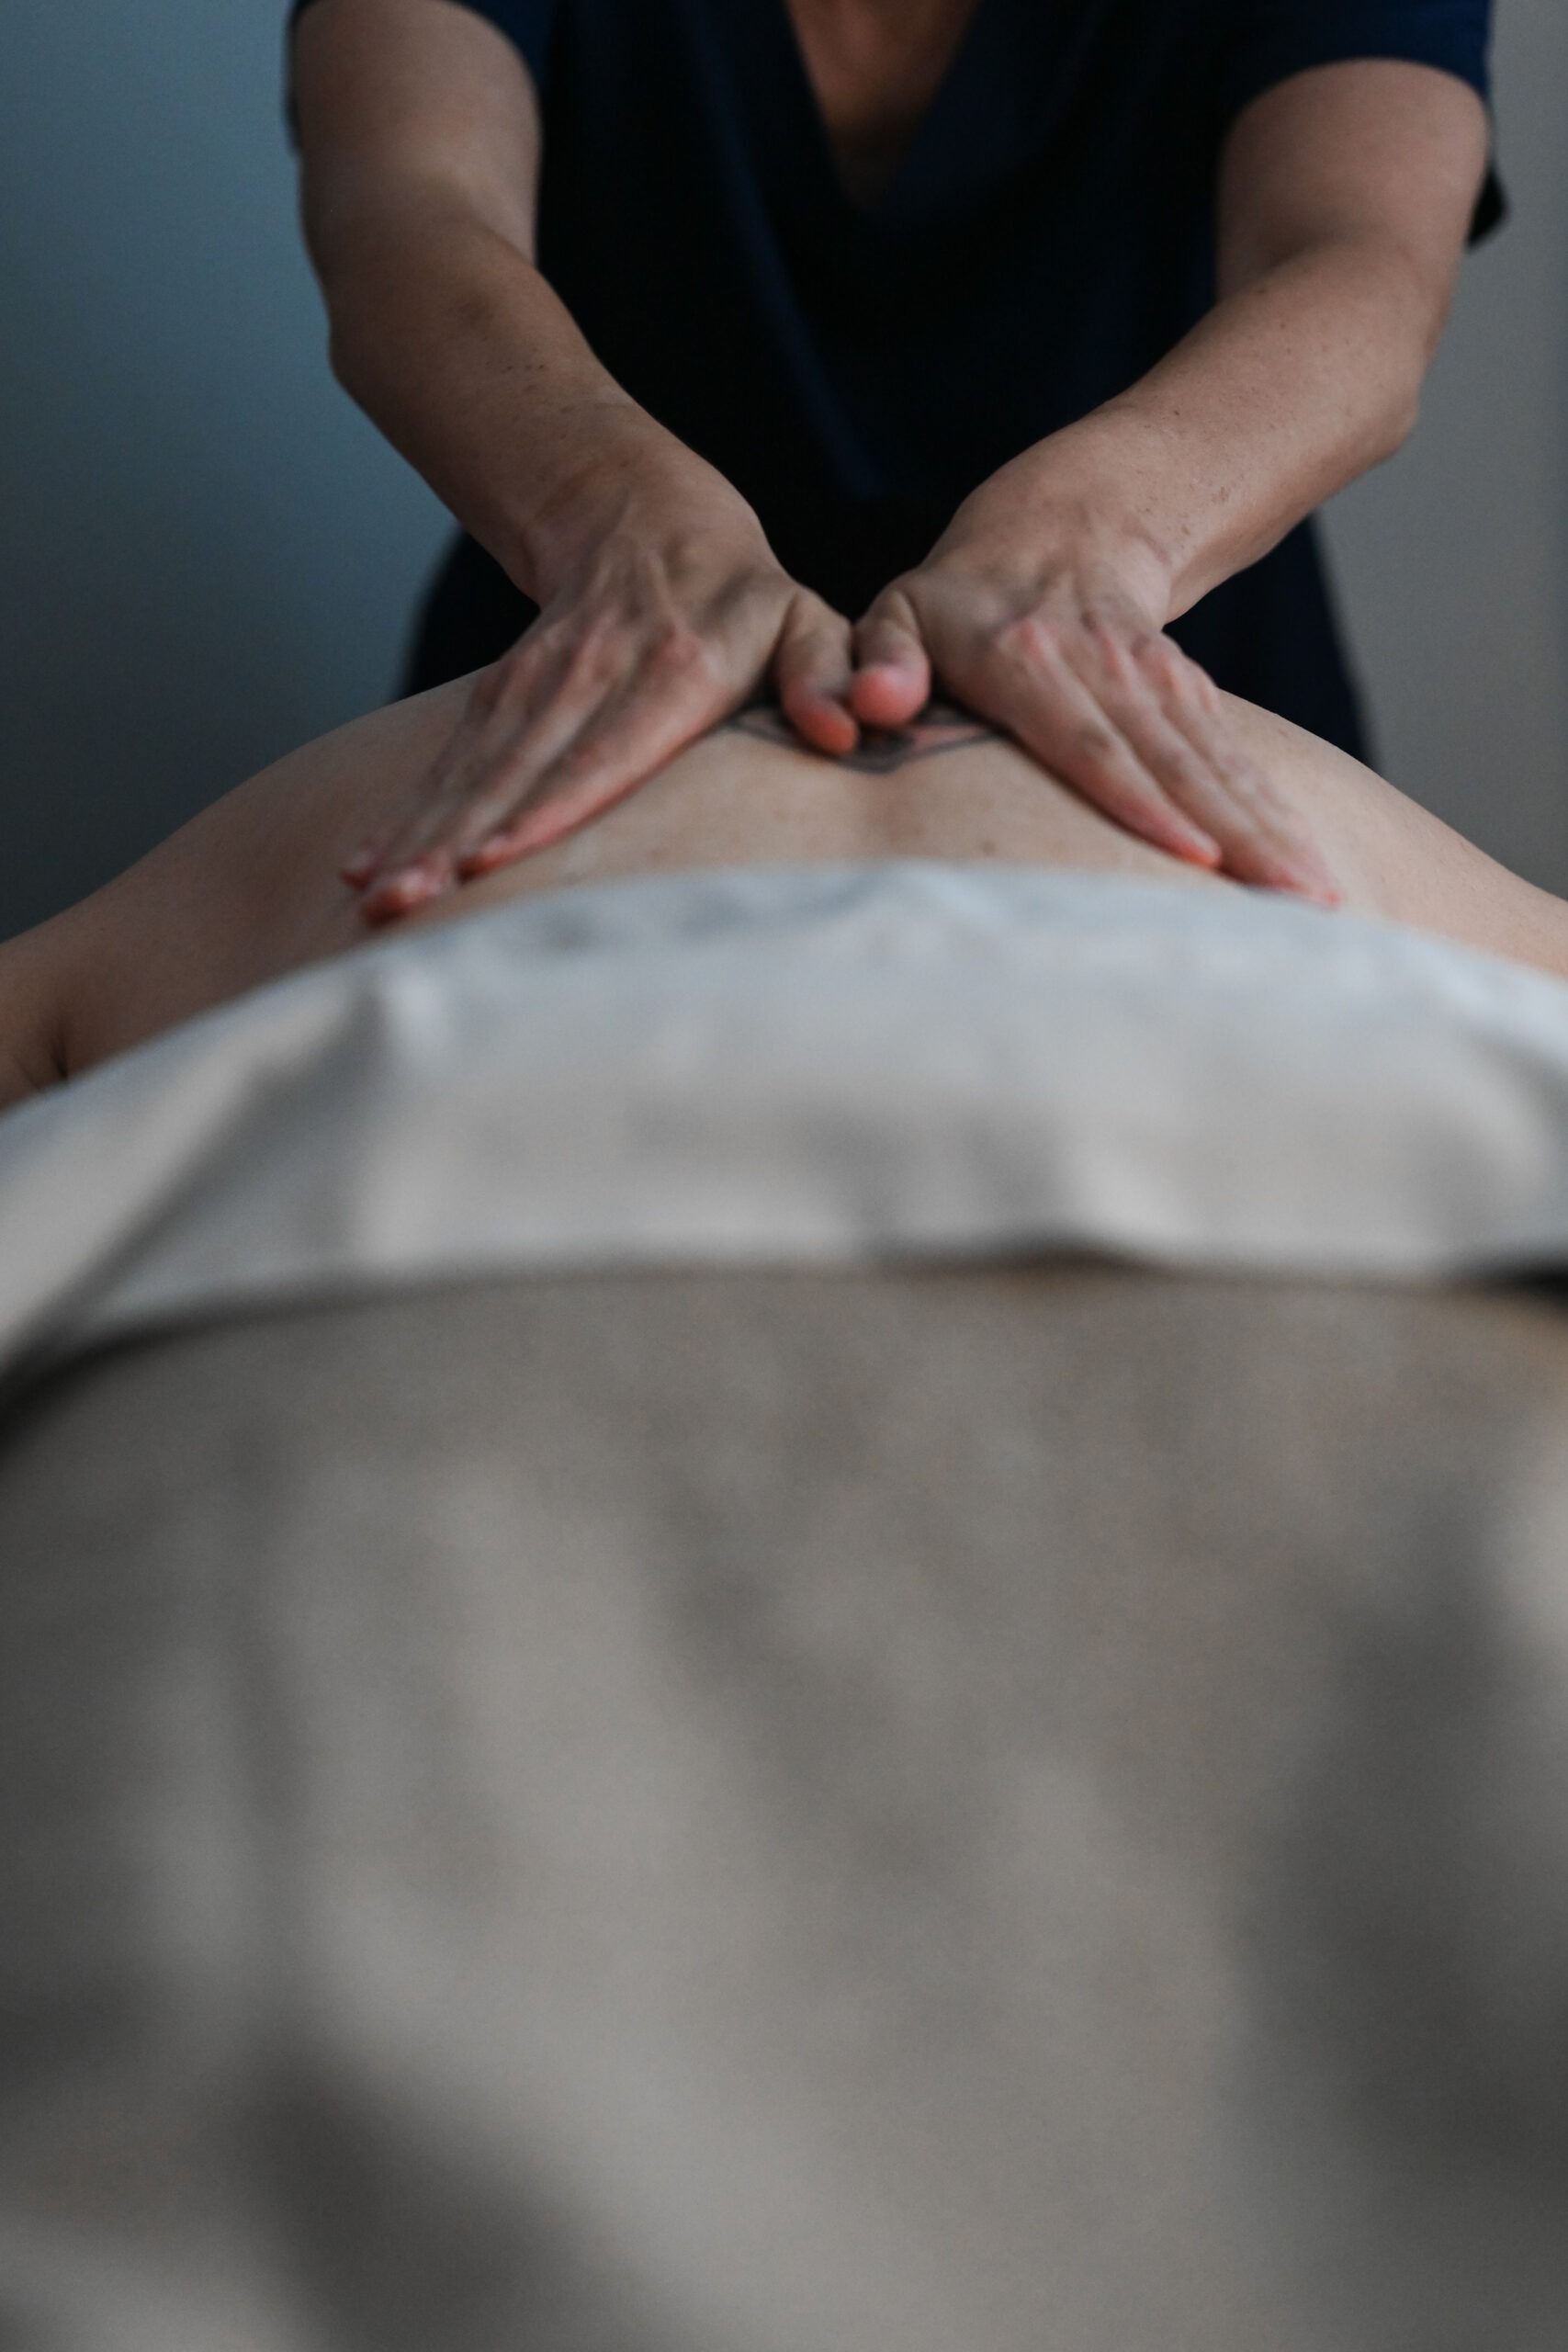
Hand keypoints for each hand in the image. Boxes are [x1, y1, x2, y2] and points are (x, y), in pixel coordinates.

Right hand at [345, 508, 857, 923]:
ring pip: (473, 768)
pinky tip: (369, 867)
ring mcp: (537, 686)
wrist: (646, 518)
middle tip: (408, 908)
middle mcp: (592, 677)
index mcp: (675, 670)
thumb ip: (829, 673)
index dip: (550, 807)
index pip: (608, 748)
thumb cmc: (748, 601)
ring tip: (378, 900)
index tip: (496, 861)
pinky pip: (452, 761)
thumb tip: (849, 724)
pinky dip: (408, 814)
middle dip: (459, 842)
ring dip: (421, 837)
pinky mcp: (501, 698)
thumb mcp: (805, 621)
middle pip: (519, 770)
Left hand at [846, 513, 1341, 904]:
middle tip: (1288, 904)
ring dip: (1273, 834)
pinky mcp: (1190, 699)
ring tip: (1318, 902)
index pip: (1084, 736)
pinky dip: (1277, 817)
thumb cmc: (951, 603)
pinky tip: (1311, 876)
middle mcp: (1103, 668)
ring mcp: (1156, 681)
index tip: (1188, 857)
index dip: (1135, 796)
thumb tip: (874, 702)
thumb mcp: (895, 614)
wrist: (1060, 529)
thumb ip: (876, 660)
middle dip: (1236, 836)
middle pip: (1174, 761)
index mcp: (1024, 659)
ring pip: (1218, 764)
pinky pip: (1237, 762)